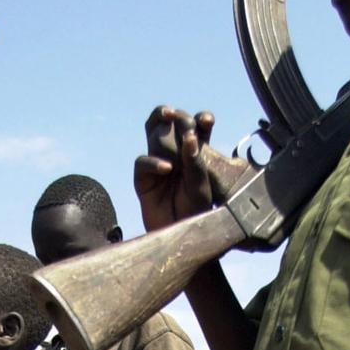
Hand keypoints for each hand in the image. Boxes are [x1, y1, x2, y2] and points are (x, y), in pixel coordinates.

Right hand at [134, 106, 214, 230]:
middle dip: (173, 114)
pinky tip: (167, 168)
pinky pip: (143, 161)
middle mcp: (176, 154)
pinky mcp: (143, 178)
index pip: (197, 129)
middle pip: (169, 123)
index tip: (207, 121)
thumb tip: (190, 135)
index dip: (201, 120)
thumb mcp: (201, 185)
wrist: (180, 235)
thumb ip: (195, 161)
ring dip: (158, 122)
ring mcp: (158, 163)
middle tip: (175, 114)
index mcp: (195, 153)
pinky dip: (153, 161)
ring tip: (167, 117)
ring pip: (152, 133)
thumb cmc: (195, 211)